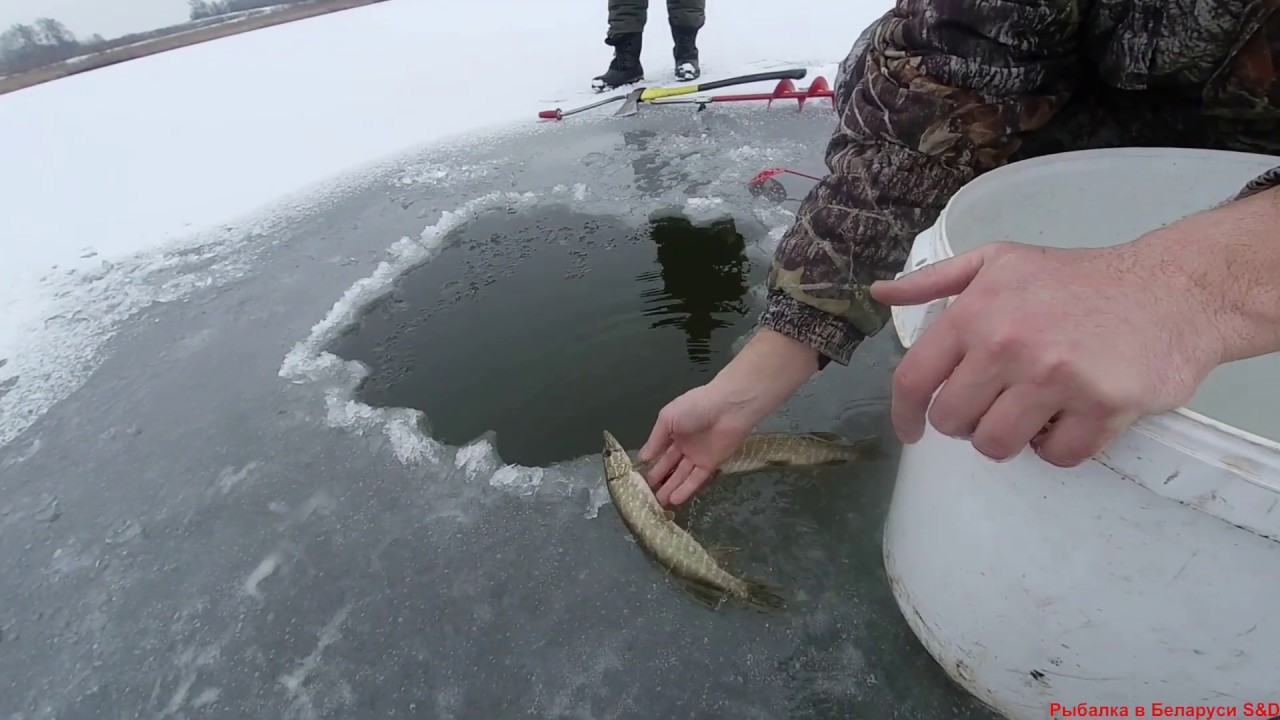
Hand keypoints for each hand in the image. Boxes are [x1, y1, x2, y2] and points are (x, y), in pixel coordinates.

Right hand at [637, 382, 755, 505]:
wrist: (729, 408)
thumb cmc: (695, 407)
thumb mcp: (667, 418)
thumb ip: (655, 440)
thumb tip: (643, 458)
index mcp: (672, 430)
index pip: (658, 450)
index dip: (649, 463)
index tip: (637, 477)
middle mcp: (684, 444)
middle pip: (669, 465)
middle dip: (658, 478)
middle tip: (646, 494)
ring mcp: (697, 455)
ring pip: (681, 475)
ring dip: (670, 488)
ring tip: (658, 502)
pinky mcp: (711, 464)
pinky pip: (696, 479)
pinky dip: (686, 489)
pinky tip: (674, 500)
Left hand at [869, 238, 1223, 466]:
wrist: (1171, 288)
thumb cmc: (1077, 278)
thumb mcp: (1000, 262)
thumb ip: (935, 280)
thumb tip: (880, 293)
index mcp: (976, 313)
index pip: (914, 379)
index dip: (903, 415)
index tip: (910, 432)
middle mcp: (1009, 345)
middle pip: (952, 422)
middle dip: (967, 422)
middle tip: (995, 404)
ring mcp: (1056, 378)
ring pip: (996, 445)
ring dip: (1009, 437)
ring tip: (1032, 410)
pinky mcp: (1102, 406)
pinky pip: (1056, 456)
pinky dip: (1060, 445)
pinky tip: (1071, 417)